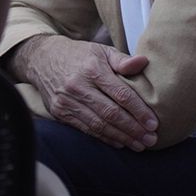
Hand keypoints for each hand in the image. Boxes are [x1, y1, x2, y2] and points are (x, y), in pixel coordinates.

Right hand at [11, 36, 157, 149]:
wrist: (41, 58)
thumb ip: (122, 60)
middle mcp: (78, 86)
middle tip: (151, 139)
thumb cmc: (78, 55)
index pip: (121, 94)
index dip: (139, 111)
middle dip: (133, 129)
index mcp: (92, 69)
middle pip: (111, 113)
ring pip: (99, 124)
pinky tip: (119, 142)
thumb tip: (144, 62)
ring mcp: (67, 101)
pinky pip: (86, 129)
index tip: (153, 123)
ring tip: (139, 144)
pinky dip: (105, 138)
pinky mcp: (59, 112)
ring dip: (122, 137)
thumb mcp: (100, 51)